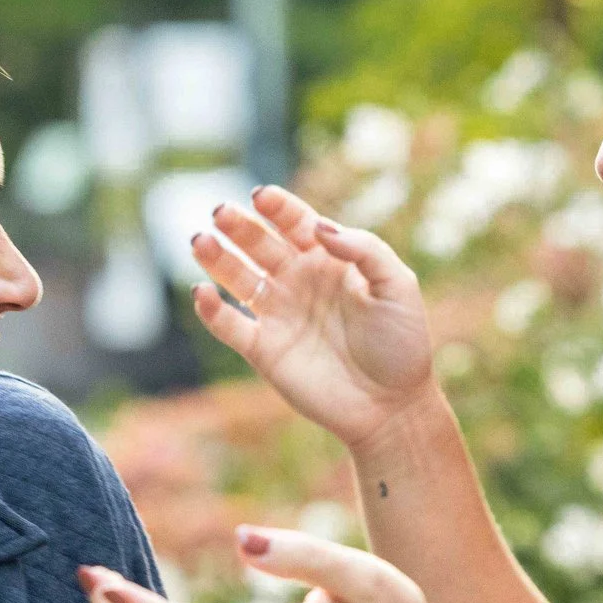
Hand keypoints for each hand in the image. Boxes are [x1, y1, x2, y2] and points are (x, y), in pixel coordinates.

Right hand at [189, 185, 437, 452]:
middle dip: (238, 226)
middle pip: (259, 244)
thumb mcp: (397, 286)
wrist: (392, 405)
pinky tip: (203, 293)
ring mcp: (278, 315)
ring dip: (216, 259)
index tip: (261, 197)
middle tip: (219, 212)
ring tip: (200, 241)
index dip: (277, 207)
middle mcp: (298, 281)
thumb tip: (319, 228)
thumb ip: (364, 249)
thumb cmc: (402, 343)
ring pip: (237, 278)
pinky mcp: (264, 350)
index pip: (295, 223)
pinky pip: (230, 325)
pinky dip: (212, 311)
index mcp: (329, 260)